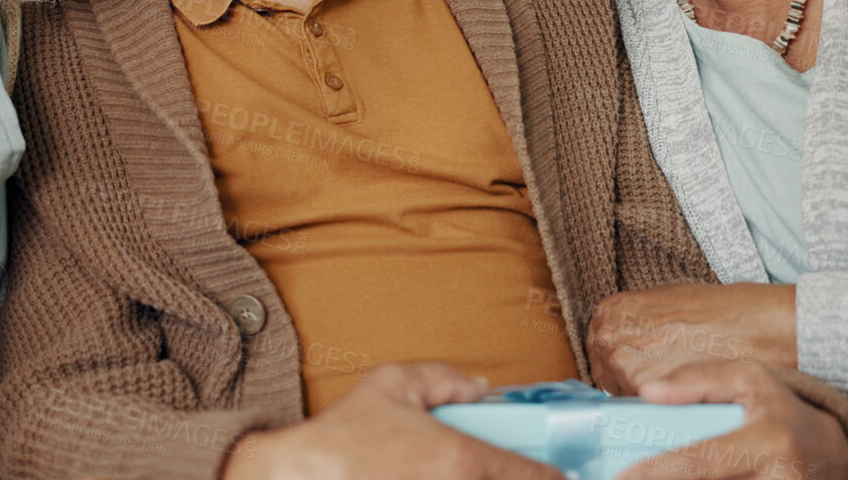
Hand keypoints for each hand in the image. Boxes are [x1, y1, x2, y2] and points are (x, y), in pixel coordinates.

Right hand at [220, 362, 564, 479]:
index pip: (537, 478)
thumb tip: (481, 388)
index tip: (549, 474)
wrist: (294, 475)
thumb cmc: (340, 437)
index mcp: (459, 459)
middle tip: (512, 474)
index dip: (552, 476)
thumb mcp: (392, 383)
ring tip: (461, 476)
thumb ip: (445, 378)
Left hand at [587, 283, 795, 395]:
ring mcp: (623, 366)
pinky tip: (678, 395)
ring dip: (640, 393)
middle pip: (605, 370)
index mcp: (611, 312)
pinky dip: (656, 405)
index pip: (600, 346)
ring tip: (671, 385)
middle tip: (657, 376)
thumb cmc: (715, 312)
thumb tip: (625, 342)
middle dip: (625, 377)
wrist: (750, 327)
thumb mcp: (665, 300)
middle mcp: (610, 337)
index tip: (636, 364)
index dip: (620, 357)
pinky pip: (640, 407)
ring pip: (620, 392)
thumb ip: (635, 322)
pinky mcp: (645, 391)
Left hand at [617, 360, 847, 479]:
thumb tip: (648, 392)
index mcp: (770, 441)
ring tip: (657, 474)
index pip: (699, 461)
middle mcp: (779, 479)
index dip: (656, 472)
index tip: (623, 475)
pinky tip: (701, 478)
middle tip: (626, 478)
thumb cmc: (782, 413)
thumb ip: (700, 379)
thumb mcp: (750, 381)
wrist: (834, 456)